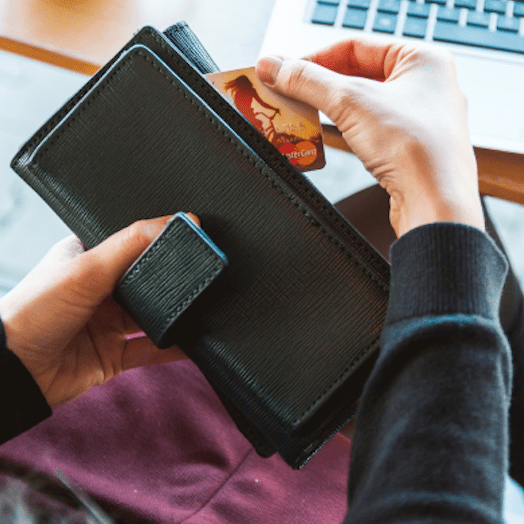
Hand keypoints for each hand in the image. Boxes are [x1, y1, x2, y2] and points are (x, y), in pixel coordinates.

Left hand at [0, 216, 195, 407]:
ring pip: (153, 317)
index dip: (160, 241)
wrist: (12, 370)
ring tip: (203, 306)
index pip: (132, 244)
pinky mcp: (114, 354)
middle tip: (203, 273)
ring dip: (175, 315)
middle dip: (171, 280)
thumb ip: (131, 244)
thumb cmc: (33, 311)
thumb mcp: (86, 267)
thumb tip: (175, 222)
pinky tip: (195, 341)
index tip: (191, 237)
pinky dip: (174, 348)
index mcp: (88, 259)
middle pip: (147, 282)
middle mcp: (100, 290)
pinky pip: (151, 349)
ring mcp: (108, 323)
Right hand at [256, 39, 484, 236]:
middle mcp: (424, 86)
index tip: (286, 71)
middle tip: (288, 93)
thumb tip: (275, 67)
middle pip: (357, 75)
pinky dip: (345, 129)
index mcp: (423, 60)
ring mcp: (418, 119)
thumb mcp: (351, 103)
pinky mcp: (408, 147)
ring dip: (329, 108)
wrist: (435, 203)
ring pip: (363, 104)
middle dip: (319, 86)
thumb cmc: (418, 150)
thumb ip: (308, 81)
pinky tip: (327, 135)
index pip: (355, 46)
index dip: (315, 58)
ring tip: (300, 113)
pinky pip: (369, 128)